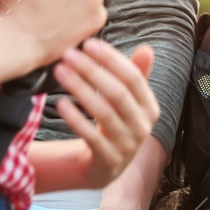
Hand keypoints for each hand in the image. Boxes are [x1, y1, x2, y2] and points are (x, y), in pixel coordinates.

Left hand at [51, 40, 158, 188]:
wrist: (106, 166)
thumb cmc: (116, 124)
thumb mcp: (128, 102)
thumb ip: (136, 76)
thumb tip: (147, 49)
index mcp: (150, 108)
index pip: (133, 78)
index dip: (112, 59)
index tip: (89, 43)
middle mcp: (142, 126)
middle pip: (118, 93)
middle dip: (92, 70)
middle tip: (69, 54)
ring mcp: (126, 145)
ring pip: (104, 113)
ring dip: (80, 89)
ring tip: (60, 72)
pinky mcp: (107, 159)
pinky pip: (91, 136)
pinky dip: (76, 119)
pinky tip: (61, 103)